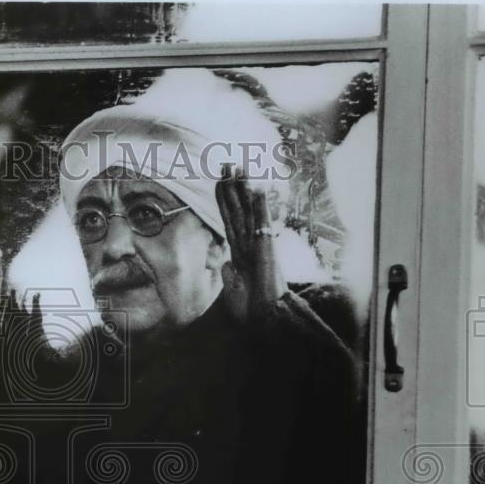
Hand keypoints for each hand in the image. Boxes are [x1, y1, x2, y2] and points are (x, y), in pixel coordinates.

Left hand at [215, 164, 285, 318]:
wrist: (264, 320)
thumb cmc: (251, 309)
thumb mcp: (232, 290)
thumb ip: (228, 275)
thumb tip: (225, 263)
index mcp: (240, 253)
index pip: (229, 220)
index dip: (223, 200)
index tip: (218, 181)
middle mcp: (248, 244)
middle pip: (237, 210)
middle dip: (232, 187)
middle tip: (227, 163)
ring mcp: (258, 244)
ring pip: (248, 211)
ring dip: (244, 189)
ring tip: (239, 167)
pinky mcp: (266, 248)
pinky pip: (262, 223)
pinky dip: (260, 205)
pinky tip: (258, 188)